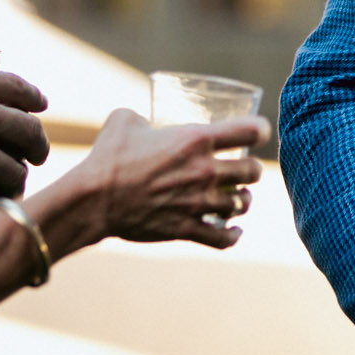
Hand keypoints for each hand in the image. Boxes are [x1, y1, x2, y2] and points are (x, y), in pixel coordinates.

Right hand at [74, 109, 267, 249]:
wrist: (93, 199)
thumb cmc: (108, 156)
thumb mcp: (124, 120)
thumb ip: (142, 116)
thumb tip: (142, 120)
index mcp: (195, 139)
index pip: (250, 131)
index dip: (260, 130)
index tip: (258, 132)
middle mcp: (204, 171)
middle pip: (253, 171)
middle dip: (252, 170)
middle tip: (245, 169)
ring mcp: (198, 203)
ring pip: (242, 205)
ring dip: (243, 201)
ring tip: (237, 198)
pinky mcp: (187, 229)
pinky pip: (223, 238)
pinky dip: (233, 235)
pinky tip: (234, 230)